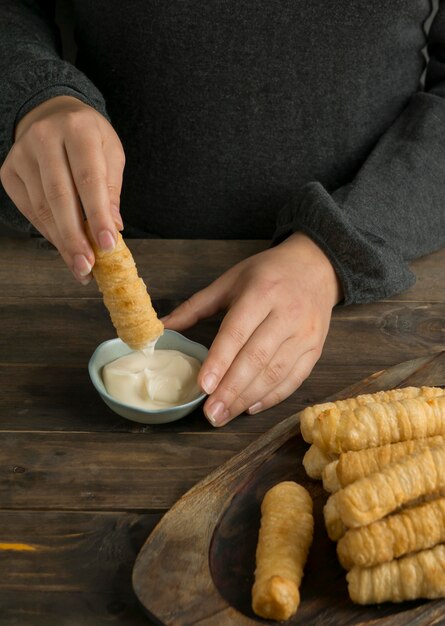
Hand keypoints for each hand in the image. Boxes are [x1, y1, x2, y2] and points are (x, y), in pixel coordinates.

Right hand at [0, 95, 124, 283]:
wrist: (53, 115)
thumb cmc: (90, 139)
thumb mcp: (111, 154)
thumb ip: (111, 190)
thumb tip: (113, 227)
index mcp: (78, 129)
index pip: (89, 178)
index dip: (97, 215)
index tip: (108, 246)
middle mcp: (44, 137)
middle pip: (59, 197)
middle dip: (75, 237)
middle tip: (88, 267)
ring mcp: (21, 154)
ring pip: (42, 207)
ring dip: (62, 242)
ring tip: (80, 267)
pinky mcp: (9, 170)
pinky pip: (30, 210)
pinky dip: (48, 232)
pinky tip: (64, 248)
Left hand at [163, 232, 342, 425]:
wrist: (315, 267)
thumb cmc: (267, 274)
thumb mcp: (230, 281)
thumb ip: (196, 306)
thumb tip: (162, 327)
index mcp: (261, 293)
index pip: (238, 332)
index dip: (220, 360)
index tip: (203, 386)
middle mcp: (287, 314)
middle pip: (257, 358)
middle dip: (232, 389)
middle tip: (210, 413)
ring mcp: (305, 334)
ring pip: (276, 373)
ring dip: (248, 398)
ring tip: (224, 415)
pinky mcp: (315, 349)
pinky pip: (295, 379)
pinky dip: (272, 397)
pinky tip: (250, 407)